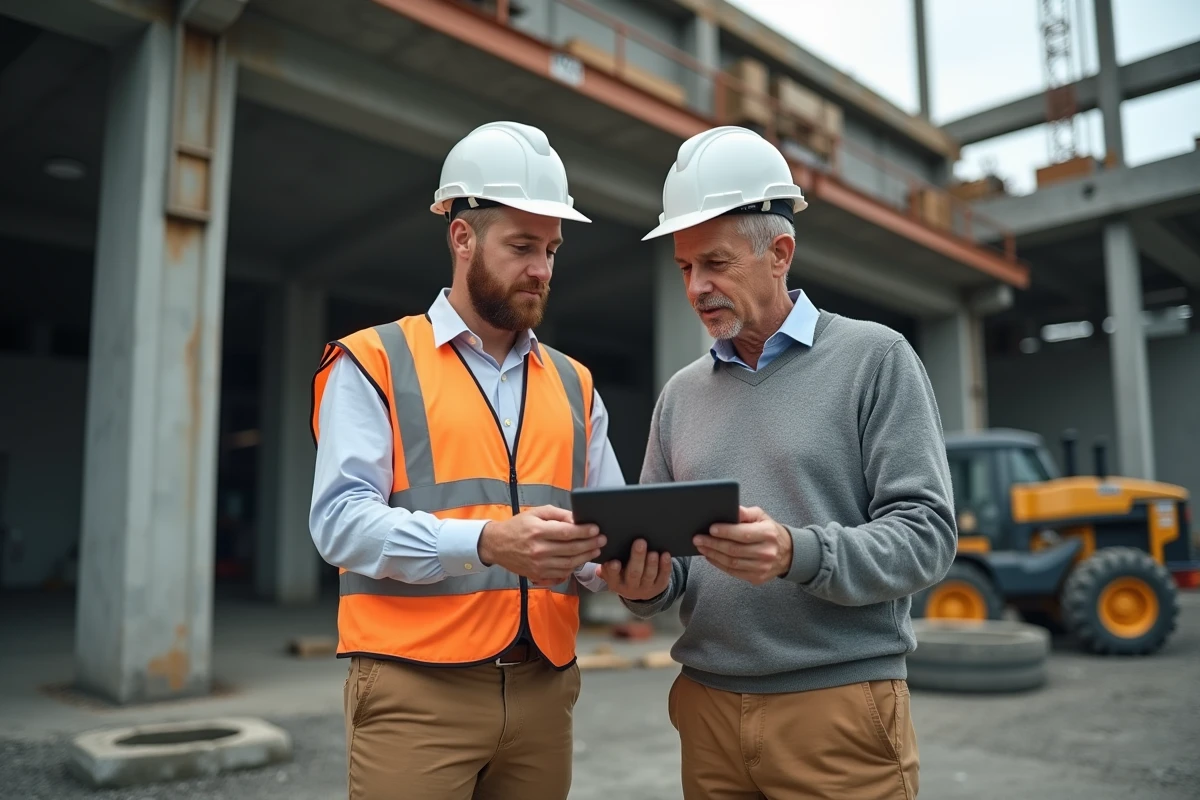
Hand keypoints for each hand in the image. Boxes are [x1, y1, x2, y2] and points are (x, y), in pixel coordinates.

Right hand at [479, 505, 604, 584]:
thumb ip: (557, 514)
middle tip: (602, 540)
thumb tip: (576, 519)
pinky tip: (581, 560)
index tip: (596, 529)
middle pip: (571, 549)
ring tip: (595, 550)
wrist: (497, 545)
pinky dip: (574, 567)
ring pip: (569, 564)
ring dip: (585, 557)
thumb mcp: (536, 513)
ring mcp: (538, 565)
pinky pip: (561, 573)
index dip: (584, 532)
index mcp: (538, 532)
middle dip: (590, 544)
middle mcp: (538, 550)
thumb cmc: (518, 526)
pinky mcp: (538, 575)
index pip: (567, 533)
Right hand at [599, 539, 671, 600]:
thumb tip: (606, 550)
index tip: (614, 562)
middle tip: (640, 542)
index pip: (613, 577)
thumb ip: (608, 564)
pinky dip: (665, 565)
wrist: (639, 591)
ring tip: (653, 552)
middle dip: (637, 558)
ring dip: (651, 563)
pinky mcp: (659, 585)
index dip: (613, 570)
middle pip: (634, 573)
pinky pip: (663, 576)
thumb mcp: (613, 573)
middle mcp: (630, 587)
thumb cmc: (622, 574)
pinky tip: (665, 555)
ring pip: (649, 575)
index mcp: (615, 582)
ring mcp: (646, 587)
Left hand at [694, 506, 791, 584]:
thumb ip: (745, 512)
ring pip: (732, 563)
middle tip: (698, 538)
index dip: (725, 532)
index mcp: (768, 534)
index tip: (710, 529)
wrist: (787, 553)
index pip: (743, 533)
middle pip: (734, 550)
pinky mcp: (757, 578)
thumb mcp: (761, 516)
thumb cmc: (769, 531)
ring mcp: (762, 567)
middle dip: (713, 544)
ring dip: (713, 555)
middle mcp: (767, 552)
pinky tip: (710, 556)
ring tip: (701, 547)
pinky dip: (719, 564)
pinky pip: (733, 572)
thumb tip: (729, 509)